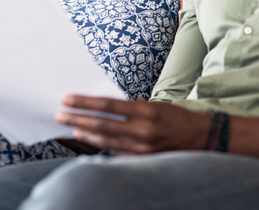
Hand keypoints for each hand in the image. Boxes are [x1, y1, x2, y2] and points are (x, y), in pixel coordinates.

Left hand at [56, 95, 210, 155]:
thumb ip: (130, 107)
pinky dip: (100, 145)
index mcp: (145, 112)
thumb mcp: (154, 105)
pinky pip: (115, 152)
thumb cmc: (175, 118)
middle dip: (76, 119)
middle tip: (59, 115)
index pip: (107, 105)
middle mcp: (142, 131)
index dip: (84, 102)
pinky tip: (90, 139)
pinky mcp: (141, 159)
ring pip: (104, 140)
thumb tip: (104, 107)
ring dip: (85, 133)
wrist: (199, 138)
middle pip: (101, 124)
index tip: (67, 99)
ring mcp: (140, 148)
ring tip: (71, 127)